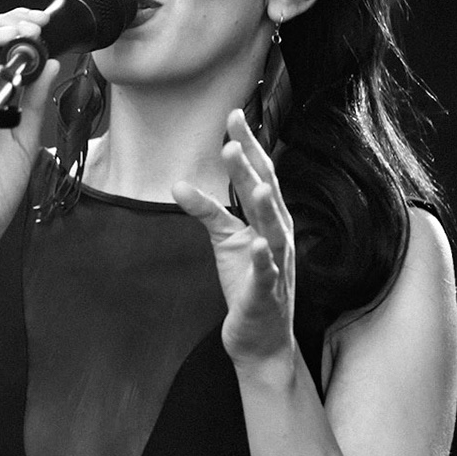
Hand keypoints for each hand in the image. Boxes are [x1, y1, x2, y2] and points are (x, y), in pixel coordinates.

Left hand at [172, 110, 296, 367]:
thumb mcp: (225, 241)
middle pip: (268, 196)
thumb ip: (207, 211)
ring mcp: (276, 267)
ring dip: (266, 208)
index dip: (248, 147)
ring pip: (274, 232)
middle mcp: (277, 238)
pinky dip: (264, 260)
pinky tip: (257, 244)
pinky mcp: (266, 295)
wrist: (261, 338)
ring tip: (257, 183)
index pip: (260, 176)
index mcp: (268, 222)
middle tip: (235, 135)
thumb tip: (179, 184)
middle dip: (253, 166)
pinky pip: (267, 275)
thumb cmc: (246, 283)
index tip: (234, 116)